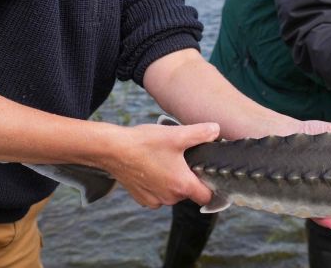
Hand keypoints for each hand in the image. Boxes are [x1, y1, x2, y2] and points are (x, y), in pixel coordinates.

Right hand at [104, 121, 219, 208]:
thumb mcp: (178, 134)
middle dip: (189, 177)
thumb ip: (201, 133)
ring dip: (172, 180)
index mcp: (182, 185)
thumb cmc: (145, 143)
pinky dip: (158, 184)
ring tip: (165, 160)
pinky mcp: (141, 198)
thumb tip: (216, 130)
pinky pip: (157, 194)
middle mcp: (169, 198)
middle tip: (183, 158)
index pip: (207, 196)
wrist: (113, 150)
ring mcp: (154, 199)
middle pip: (189, 192)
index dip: (212, 186)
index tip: (209, 174)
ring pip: (172, 193)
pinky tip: (153, 167)